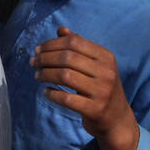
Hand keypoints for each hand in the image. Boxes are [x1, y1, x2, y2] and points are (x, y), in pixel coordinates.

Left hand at [32, 27, 139, 149]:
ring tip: (37, 76)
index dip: (51, 44)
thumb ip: (79, 46)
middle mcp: (106, 72)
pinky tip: (46, 91)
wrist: (117, 120)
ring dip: (45, 74)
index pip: (74, 42)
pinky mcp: (94, 109)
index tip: (37, 49)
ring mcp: (102, 92)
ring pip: (64, 76)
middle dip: (44, 58)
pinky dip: (51, 93)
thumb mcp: (95, 65)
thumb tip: (61, 29)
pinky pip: (66, 98)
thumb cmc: (100, 88)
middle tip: (32, 62)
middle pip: (67, 58)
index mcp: (106, 57)